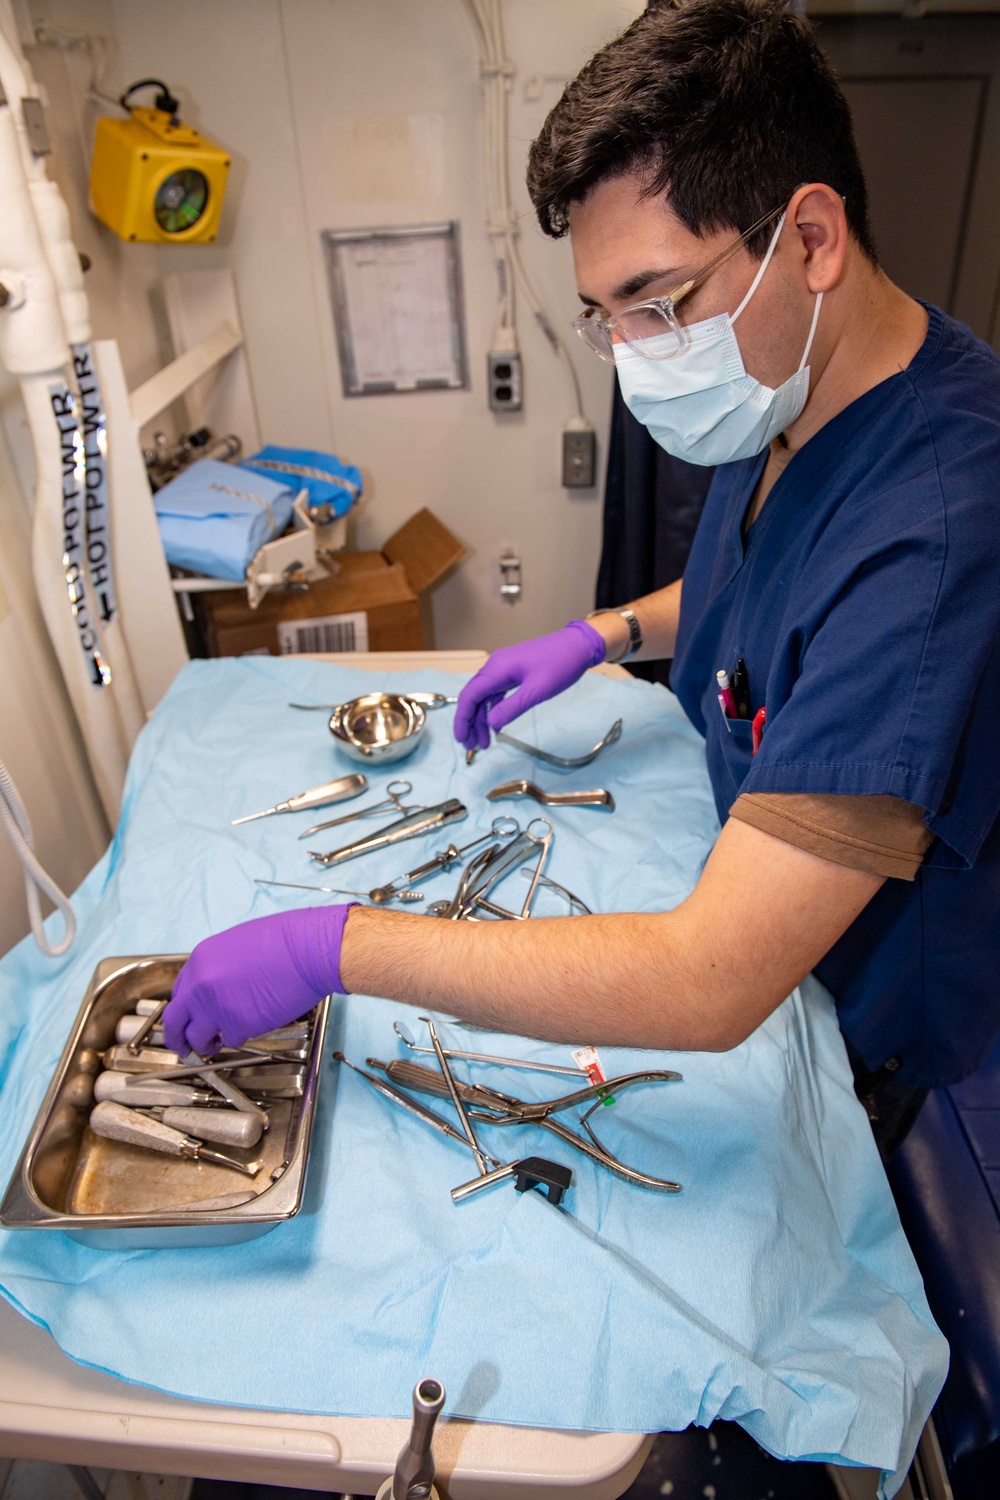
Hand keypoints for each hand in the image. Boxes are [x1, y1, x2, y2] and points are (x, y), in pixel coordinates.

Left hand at [162, 905, 355, 1055]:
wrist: (307, 950)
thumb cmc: (284, 941)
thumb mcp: (237, 945)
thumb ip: (218, 968)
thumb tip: (218, 987)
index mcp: (200, 961)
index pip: (179, 993)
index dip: (186, 1008)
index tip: (190, 1016)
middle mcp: (201, 985)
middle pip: (174, 1020)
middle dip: (177, 1037)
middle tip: (183, 1046)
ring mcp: (217, 1007)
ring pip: (197, 1037)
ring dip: (205, 1044)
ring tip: (213, 1046)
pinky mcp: (238, 1025)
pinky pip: (231, 1039)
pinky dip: (238, 1038)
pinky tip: (250, 1028)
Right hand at [454, 620, 605, 750]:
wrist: (578, 645)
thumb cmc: (560, 665)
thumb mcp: (537, 691)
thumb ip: (512, 708)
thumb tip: (491, 723)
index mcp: (497, 669)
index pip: (470, 696)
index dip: (462, 719)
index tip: (463, 740)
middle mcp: (495, 667)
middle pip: (473, 697)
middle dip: (470, 723)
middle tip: (473, 746)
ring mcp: (503, 668)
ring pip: (484, 696)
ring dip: (482, 718)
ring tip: (484, 741)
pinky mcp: (512, 671)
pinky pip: (495, 692)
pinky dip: (493, 709)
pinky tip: (496, 724)